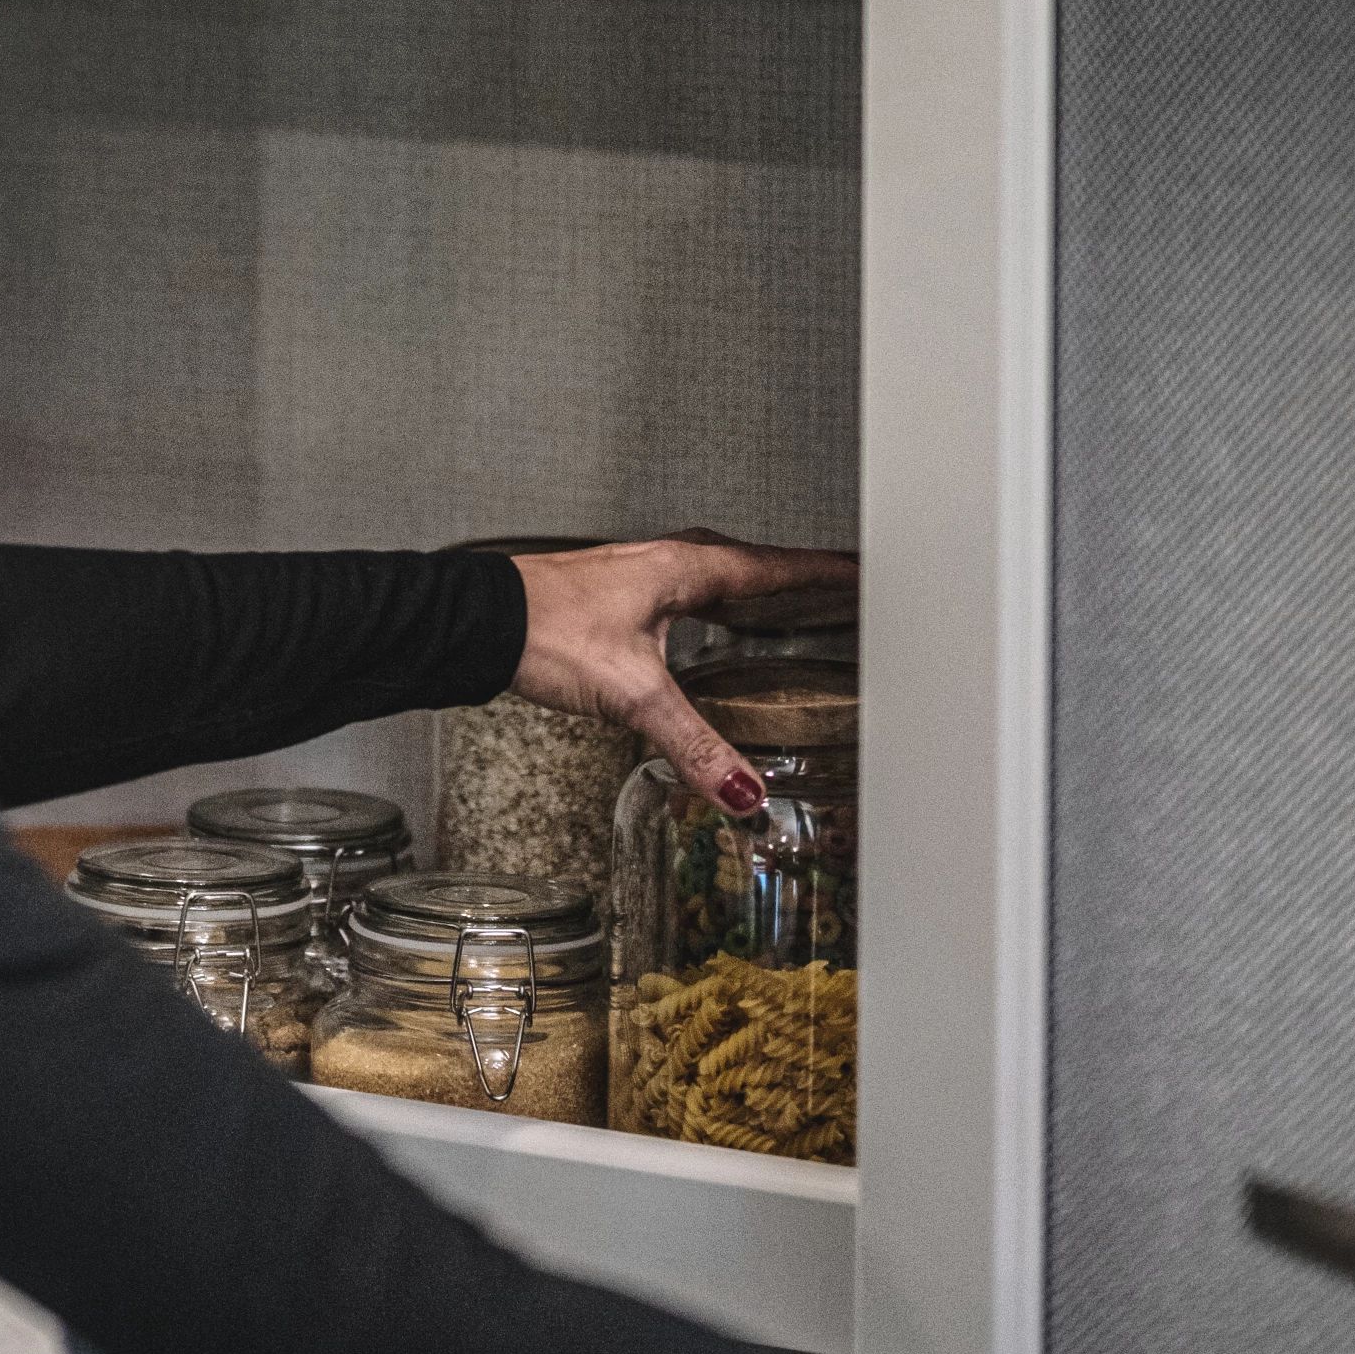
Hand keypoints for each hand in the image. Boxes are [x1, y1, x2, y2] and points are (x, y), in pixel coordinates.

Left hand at [505, 534, 859, 816]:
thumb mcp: (633, 693)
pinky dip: (724, 617)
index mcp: (689, 567)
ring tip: (801, 621)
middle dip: (808, 586)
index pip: (782, 567)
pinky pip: (696, 601)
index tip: (875, 574)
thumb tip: (743, 791)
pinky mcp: (624, 600)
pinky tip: (718, 643)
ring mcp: (646, 578)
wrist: (479, 622)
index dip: (831, 574)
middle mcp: (672, 563)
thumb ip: (693, 744)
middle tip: (853, 599)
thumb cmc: (545, 629)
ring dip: (764, 601)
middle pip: (759, 572)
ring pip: (724, 585)